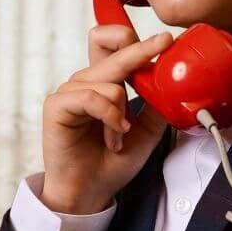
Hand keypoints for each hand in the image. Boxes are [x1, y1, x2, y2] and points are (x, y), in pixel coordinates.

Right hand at [40, 24, 174, 211]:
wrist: (90, 191)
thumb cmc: (113, 162)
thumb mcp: (147, 131)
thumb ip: (156, 104)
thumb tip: (174, 82)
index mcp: (104, 82)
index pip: (114, 45)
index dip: (136, 38)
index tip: (164, 39)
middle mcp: (86, 81)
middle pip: (113, 49)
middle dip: (140, 49)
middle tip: (163, 43)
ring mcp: (70, 92)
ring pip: (109, 81)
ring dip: (121, 113)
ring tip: (119, 138)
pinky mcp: (57, 106)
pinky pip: (91, 97)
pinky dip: (109, 117)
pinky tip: (114, 137)